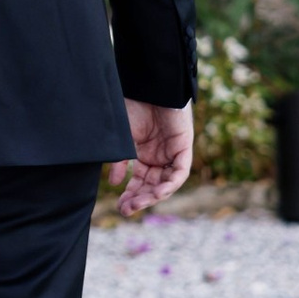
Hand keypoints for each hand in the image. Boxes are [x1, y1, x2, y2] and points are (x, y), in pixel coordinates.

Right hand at [114, 100, 192, 217]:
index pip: (139, 183)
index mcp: (143, 156)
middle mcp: (159, 158)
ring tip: (140, 203)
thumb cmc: (133, 107)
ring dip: (154, 195)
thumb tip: (115, 183)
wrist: (148, 87)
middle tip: (127, 210)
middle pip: (152, 186)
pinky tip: (159, 192)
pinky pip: (180, 172)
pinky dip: (171, 183)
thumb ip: (120, 162)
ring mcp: (172, 154)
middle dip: (140, 199)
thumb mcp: (122, 139)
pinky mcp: (183, 148)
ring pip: (166, 183)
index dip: (131, 196)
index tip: (121, 208)